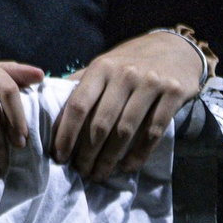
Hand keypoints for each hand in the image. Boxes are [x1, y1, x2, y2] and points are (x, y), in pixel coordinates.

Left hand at [52, 30, 201, 181]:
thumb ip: (80, 84)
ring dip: (110, 158)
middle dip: (87, 152)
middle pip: (101, 122)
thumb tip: (48, 103)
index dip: (66, 133)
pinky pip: (153, 131)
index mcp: (100, 68)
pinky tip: (127, 167)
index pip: (78, 105)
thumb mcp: (103, 65)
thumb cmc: (130, 62)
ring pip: (125, 130)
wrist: (174, 48)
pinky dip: (139, 154)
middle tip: (80, 172)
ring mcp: (150, 84)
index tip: (59, 155)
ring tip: (99, 174)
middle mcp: (124, 74)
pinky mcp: (174, 94)